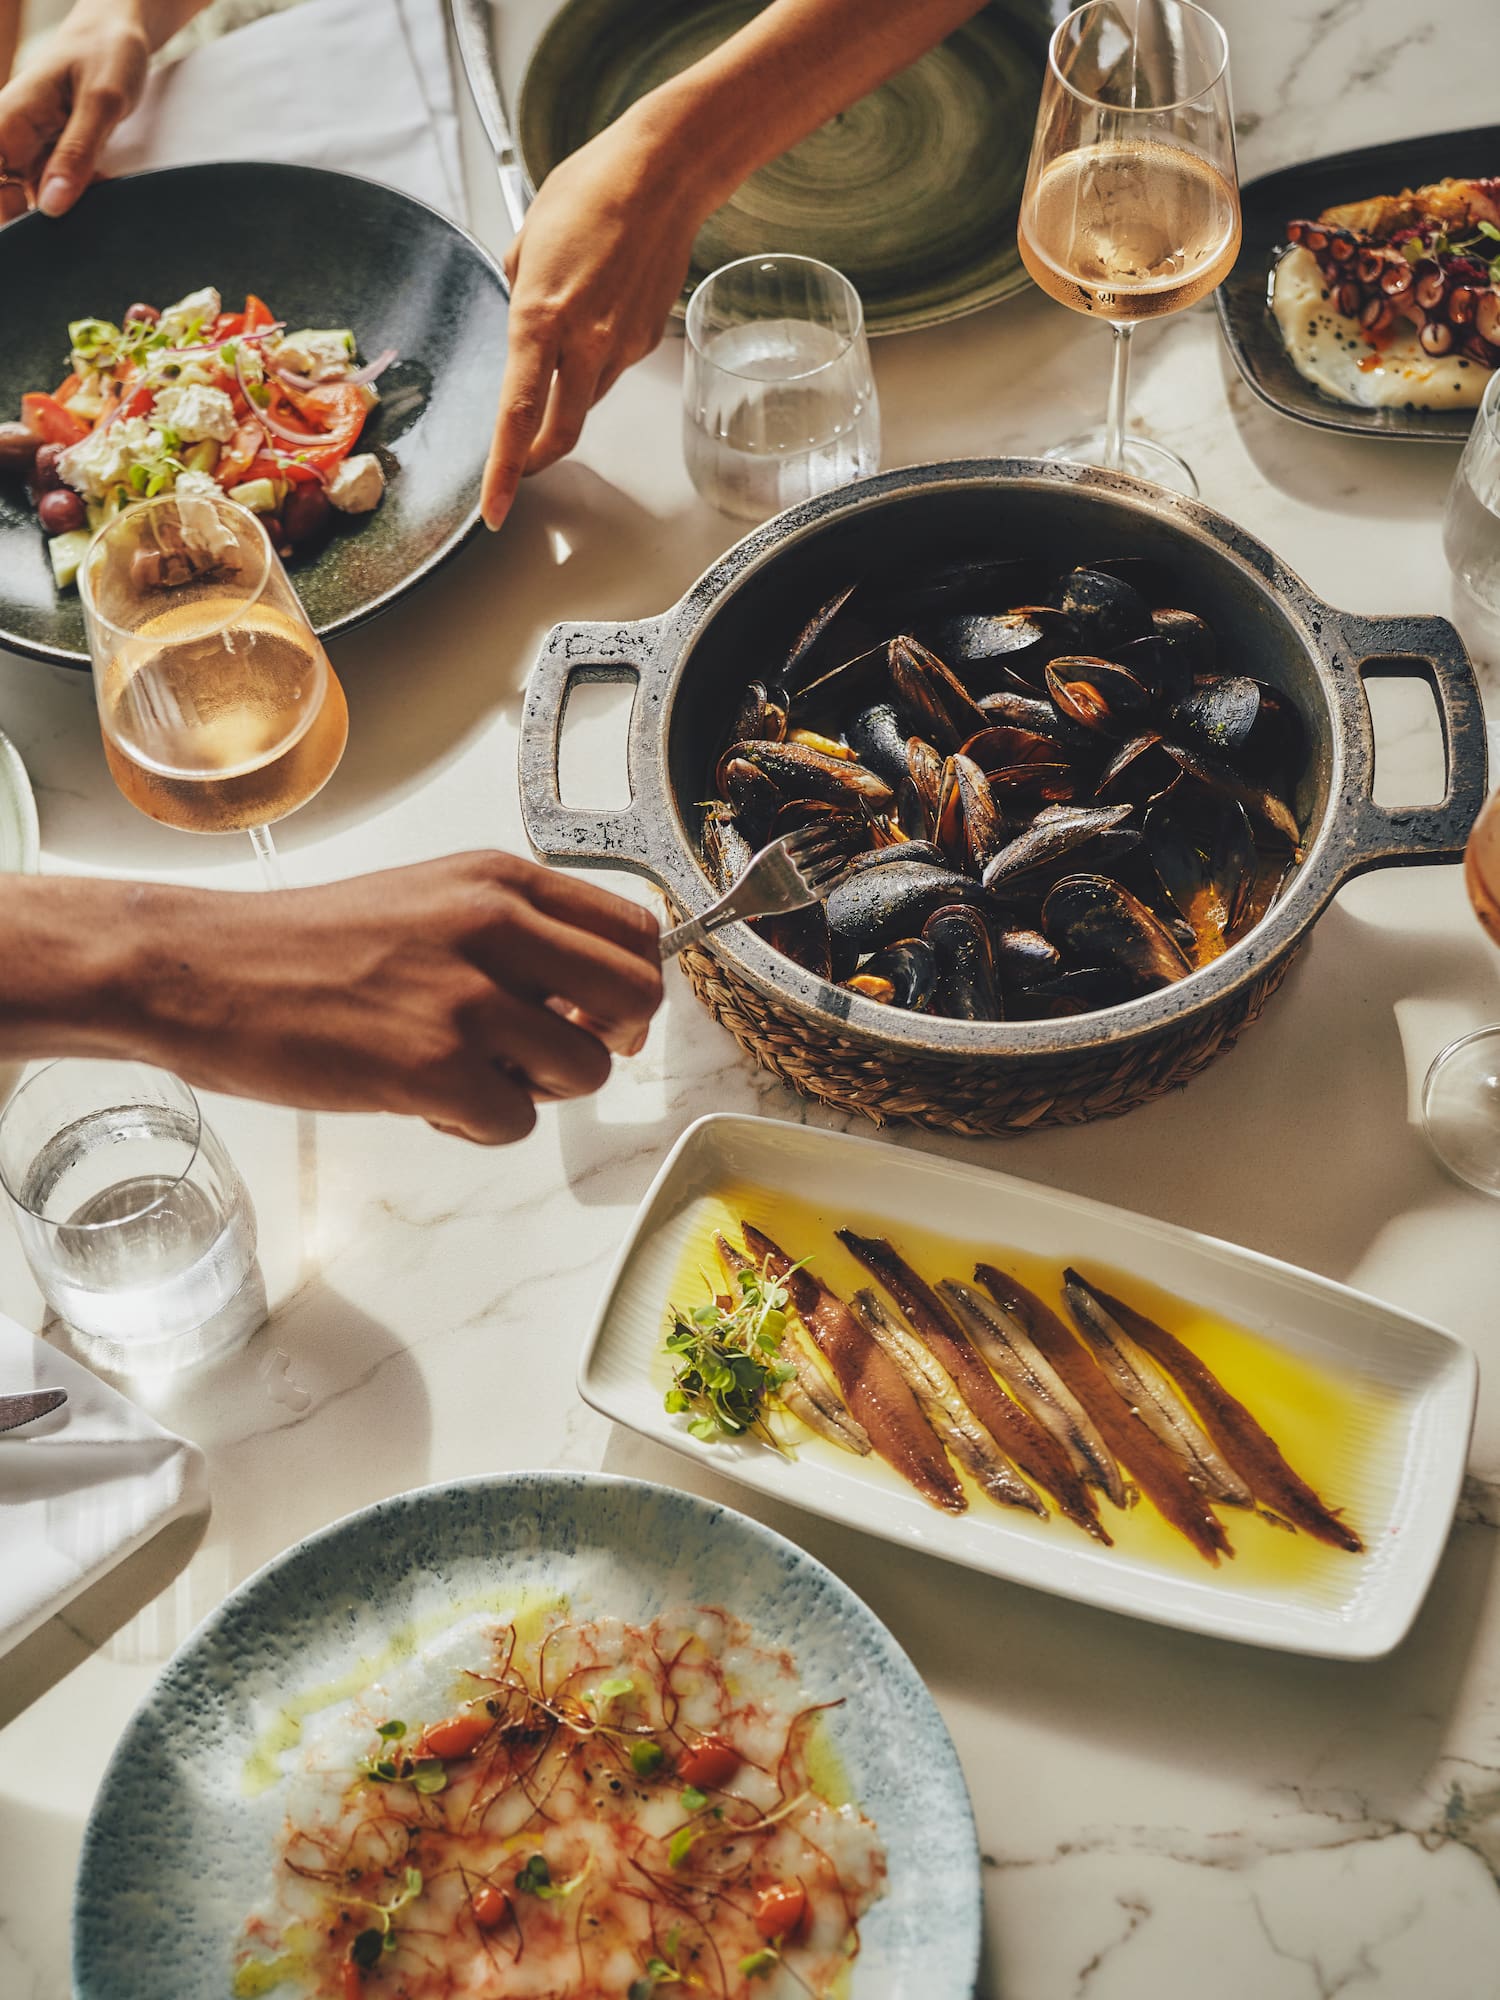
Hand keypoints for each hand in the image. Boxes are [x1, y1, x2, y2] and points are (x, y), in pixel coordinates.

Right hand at [0, 0, 148, 224]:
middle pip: (4, 198)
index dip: (3, 208)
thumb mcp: (101, 101)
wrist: (118, 32)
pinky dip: (79, 196)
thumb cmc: (106, 54)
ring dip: (67, 209)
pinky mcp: (51, 158)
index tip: (35, 217)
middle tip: (78, 211)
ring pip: (33, 201)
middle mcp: (11, 138)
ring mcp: (31, 150)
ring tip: (96, 183)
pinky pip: (56, 192)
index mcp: (9, 119)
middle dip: (36, 219)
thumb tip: (50, 207)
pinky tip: (101, 182)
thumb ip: (77, 153)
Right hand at [115, 852, 661, 1143]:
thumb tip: (592, 996)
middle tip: (549, 1055)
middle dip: (607, 1042)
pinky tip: (431, 1102)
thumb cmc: (310, 945)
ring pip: (585, 1070)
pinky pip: (518, 1123)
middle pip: (635, 1000)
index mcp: (500, 881)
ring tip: (469, 1075)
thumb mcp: (431, 899)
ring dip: (538, 1090)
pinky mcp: (434, 1068)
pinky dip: (482, 1129)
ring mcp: (467, 999)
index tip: (597, 1014)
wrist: (202, 972)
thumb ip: (515, 932)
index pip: (637, 932)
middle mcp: (496, 927)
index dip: (630, 987)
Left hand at [481, 102, 711, 530]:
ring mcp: (620, 346)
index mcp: (539, 318)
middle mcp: (582, 342)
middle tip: (518, 465)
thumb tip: (521, 320)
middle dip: (535, 459)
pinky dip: (593, 361)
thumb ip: (517, 291)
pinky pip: (610, 369)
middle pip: (560, 434)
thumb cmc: (593, 191)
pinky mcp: (645, 339)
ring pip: (585, 400)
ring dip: (565, 398)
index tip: (495, 511)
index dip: (503, 471)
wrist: (663, 175)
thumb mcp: (527, 240)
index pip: (516, 415)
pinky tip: (594, 318)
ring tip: (559, 346)